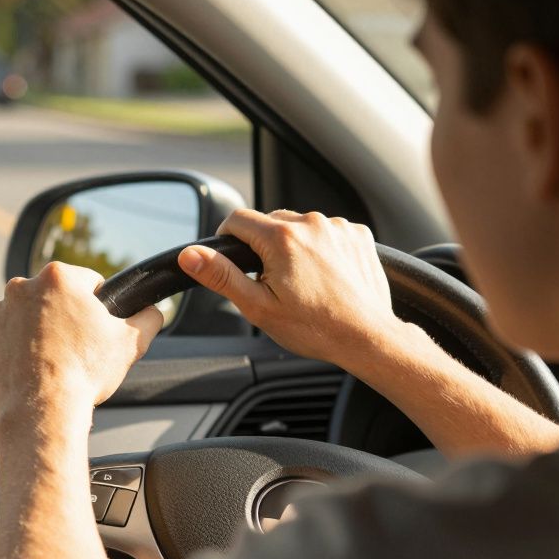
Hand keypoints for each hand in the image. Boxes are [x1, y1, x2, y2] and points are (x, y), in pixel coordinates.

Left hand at [0, 262, 163, 427]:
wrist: (42, 411)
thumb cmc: (84, 373)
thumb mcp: (130, 342)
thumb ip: (148, 318)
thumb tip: (154, 311)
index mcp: (58, 277)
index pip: (87, 282)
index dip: (98, 305)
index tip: (96, 327)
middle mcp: (20, 288)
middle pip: (53, 298)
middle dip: (64, 318)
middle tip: (76, 348)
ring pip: (25, 318)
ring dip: (37, 333)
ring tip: (52, 363)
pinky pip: (3, 341)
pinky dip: (14, 352)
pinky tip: (30, 371)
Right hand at [178, 209, 404, 366]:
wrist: (367, 338)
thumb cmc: (314, 327)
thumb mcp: (257, 306)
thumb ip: (221, 276)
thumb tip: (190, 255)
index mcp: (282, 238)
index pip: (237, 220)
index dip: (227, 239)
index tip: (234, 261)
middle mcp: (312, 223)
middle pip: (269, 221)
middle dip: (263, 247)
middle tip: (272, 283)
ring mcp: (338, 227)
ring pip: (299, 226)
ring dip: (293, 246)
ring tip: (303, 282)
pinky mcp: (358, 234)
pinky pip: (327, 231)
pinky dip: (321, 247)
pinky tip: (325, 276)